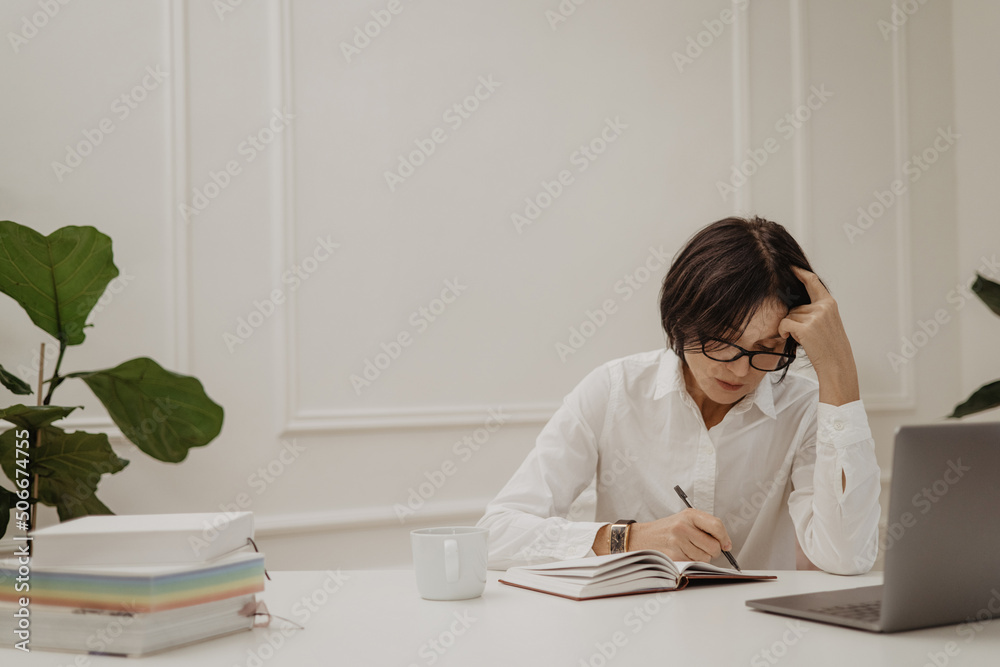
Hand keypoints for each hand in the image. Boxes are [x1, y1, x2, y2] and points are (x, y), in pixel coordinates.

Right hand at [628, 509, 731, 561]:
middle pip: (713, 545)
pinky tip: (683, 554)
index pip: (716, 525)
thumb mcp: (685, 519)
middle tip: (704, 548)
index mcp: (689, 515)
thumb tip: (725, 543)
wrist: (643, 537)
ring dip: (702, 557)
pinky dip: (692, 562)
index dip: (724, 537)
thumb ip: (705, 527)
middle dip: (713, 551)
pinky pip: (694, 563)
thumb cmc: (668, 529)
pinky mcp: (674, 555)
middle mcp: (683, 527)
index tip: (726, 544)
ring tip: (690, 549)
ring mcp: (678, 542)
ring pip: (705, 557)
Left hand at [778, 266, 859, 405]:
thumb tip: (793, 304)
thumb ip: (815, 309)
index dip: (799, 272)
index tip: (789, 265)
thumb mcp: (827, 322)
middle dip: (794, 319)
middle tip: (807, 334)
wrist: (837, 365)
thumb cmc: (829, 346)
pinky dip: (783, 331)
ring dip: (790, 327)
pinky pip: (784, 323)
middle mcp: (823, 306)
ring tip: (805, 338)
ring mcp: (815, 316)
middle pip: (794, 306)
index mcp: (829, 303)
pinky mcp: (806, 327)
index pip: (812, 281)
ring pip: (788, 315)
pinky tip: (790, 338)